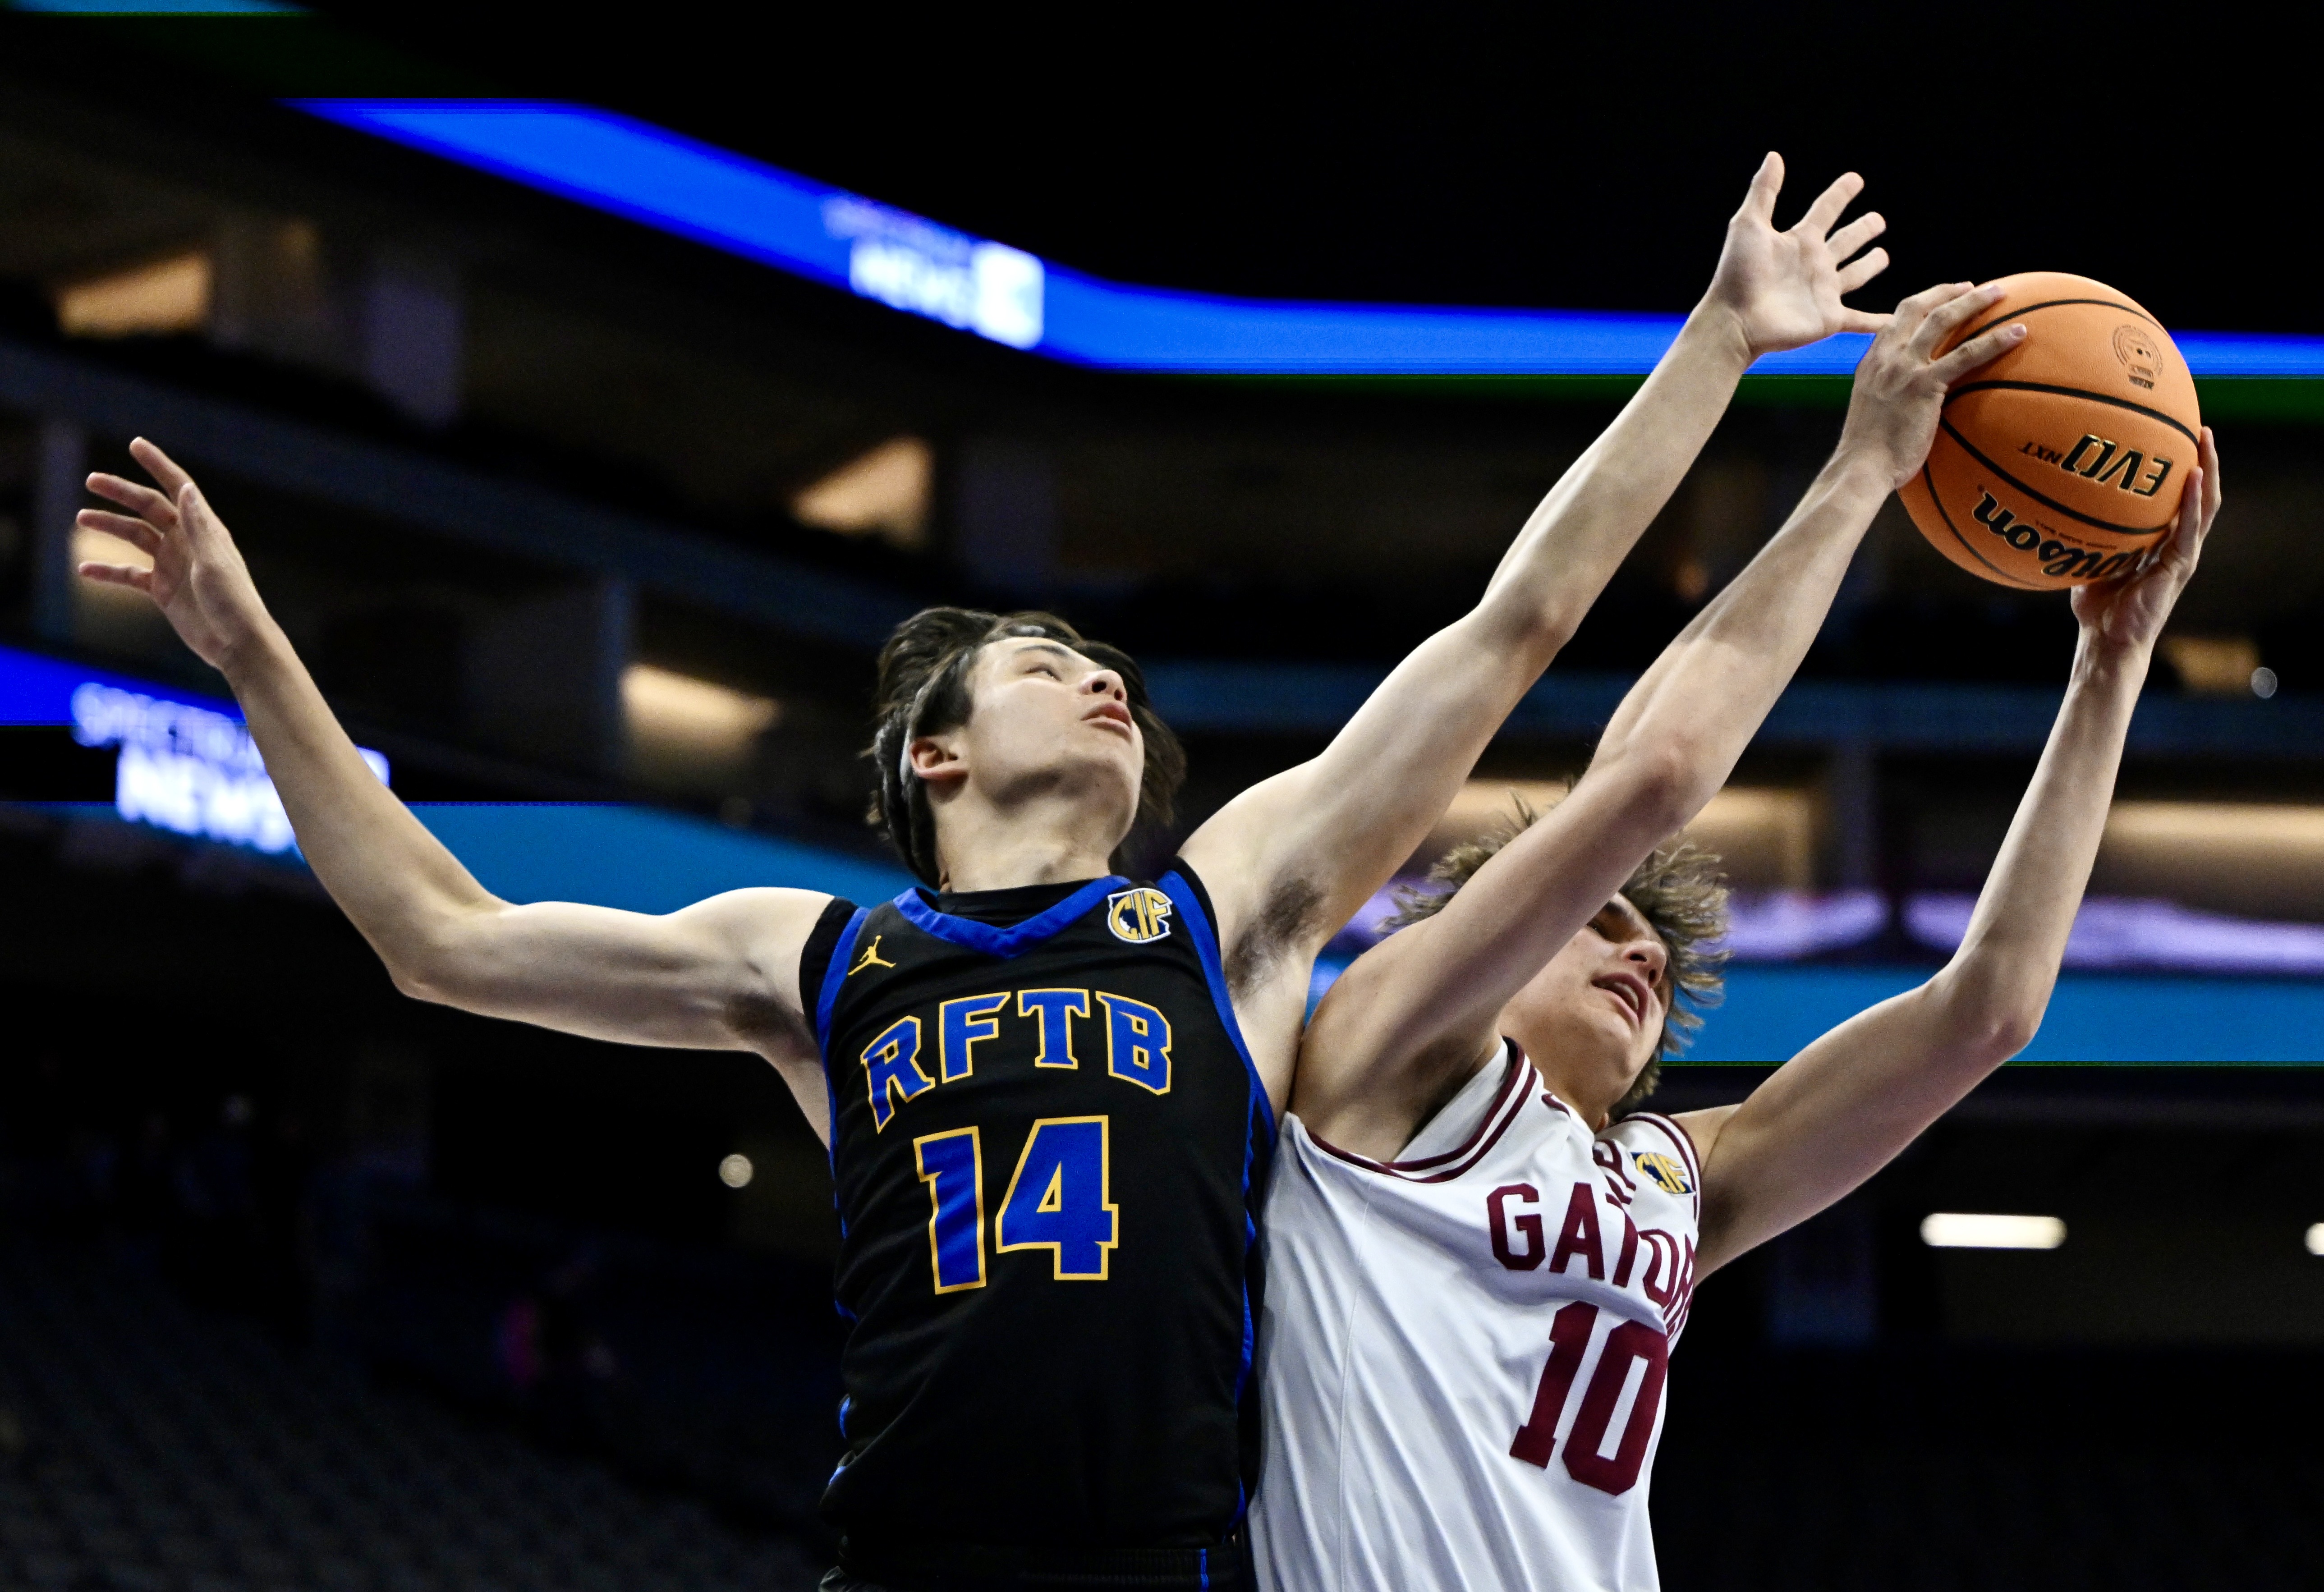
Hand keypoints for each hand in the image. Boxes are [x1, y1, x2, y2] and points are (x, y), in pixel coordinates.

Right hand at [77, 438, 274, 673]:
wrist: (237, 644)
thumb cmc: (233, 602)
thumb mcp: (214, 562)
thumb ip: (198, 527)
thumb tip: (187, 488)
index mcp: (204, 530)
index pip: (178, 488)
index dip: (158, 465)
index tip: (135, 444)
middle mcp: (187, 542)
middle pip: (149, 508)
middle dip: (121, 492)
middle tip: (91, 480)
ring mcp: (172, 565)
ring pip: (134, 537)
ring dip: (109, 526)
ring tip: (81, 519)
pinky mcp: (162, 590)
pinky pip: (129, 575)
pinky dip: (108, 572)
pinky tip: (84, 570)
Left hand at [1701, 153, 1891, 358]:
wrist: (1735, 319)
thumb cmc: (1737, 273)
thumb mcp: (1748, 225)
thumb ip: (1764, 191)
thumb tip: (1774, 155)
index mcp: (1799, 240)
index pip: (1826, 209)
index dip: (1840, 194)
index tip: (1855, 179)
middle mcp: (1815, 264)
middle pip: (1845, 241)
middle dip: (1862, 230)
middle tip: (1878, 220)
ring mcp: (1823, 291)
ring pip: (1855, 275)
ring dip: (1869, 266)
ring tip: (1883, 257)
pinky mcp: (1828, 318)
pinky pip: (1858, 319)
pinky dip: (1875, 321)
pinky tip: (1892, 319)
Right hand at [1834, 281, 2024, 488]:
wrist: (1861, 467)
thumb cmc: (1868, 452)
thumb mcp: (1871, 411)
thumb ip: (1889, 393)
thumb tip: (1910, 399)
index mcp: (1871, 362)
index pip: (1896, 320)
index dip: (1923, 303)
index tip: (1943, 298)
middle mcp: (1886, 357)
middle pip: (1918, 309)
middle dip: (1948, 292)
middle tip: (1975, 287)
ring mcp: (1904, 368)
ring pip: (1942, 321)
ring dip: (1974, 302)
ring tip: (2001, 294)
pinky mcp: (1925, 385)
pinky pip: (1966, 355)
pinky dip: (1994, 340)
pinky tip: (2018, 333)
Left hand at [2072, 428, 2221, 653]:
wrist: (2106, 640)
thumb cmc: (2096, 606)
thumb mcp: (2090, 561)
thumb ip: (2087, 535)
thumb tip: (2056, 506)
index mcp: (2160, 542)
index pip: (2178, 498)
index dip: (2181, 470)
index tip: (2175, 437)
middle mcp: (2176, 544)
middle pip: (2199, 494)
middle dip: (2203, 459)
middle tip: (2199, 427)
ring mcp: (2182, 555)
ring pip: (2204, 505)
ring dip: (2207, 470)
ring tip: (2204, 439)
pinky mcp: (2180, 567)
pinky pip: (2189, 528)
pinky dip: (2192, 502)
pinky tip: (2193, 477)